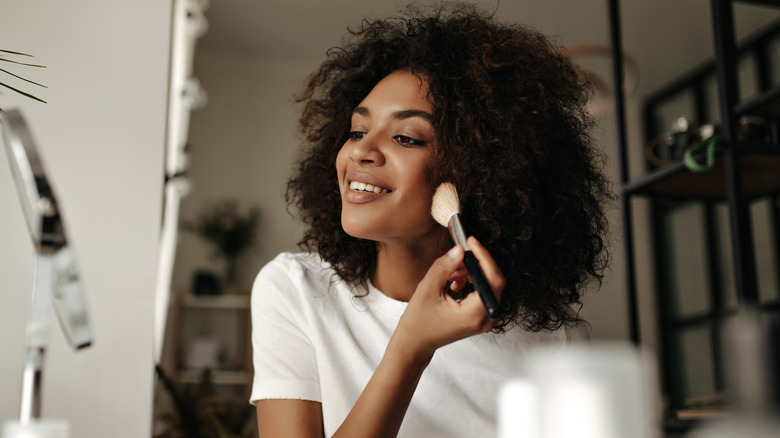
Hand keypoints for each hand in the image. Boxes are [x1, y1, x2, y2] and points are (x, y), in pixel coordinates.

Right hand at [392, 236, 504, 359]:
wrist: (415, 343)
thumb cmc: (418, 322)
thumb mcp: (427, 289)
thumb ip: (445, 267)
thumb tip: (460, 250)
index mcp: (475, 314)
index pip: (493, 279)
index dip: (484, 257)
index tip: (471, 242)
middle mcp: (485, 319)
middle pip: (493, 281)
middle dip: (475, 264)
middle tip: (457, 256)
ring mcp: (485, 320)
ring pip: (487, 285)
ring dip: (471, 273)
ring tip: (451, 274)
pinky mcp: (480, 317)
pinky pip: (482, 292)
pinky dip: (470, 282)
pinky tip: (454, 282)